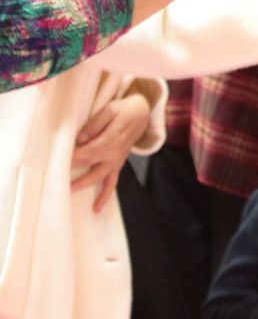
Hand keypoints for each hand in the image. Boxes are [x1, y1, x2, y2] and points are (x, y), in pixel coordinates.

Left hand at [71, 93, 151, 212]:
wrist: (141, 114)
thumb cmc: (123, 110)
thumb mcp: (110, 110)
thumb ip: (96, 124)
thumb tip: (81, 139)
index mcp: (112, 138)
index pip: (88, 150)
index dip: (74, 155)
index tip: (59, 157)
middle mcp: (114, 153)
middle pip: (89, 162)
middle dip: (72, 167)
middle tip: (55, 171)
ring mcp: (117, 160)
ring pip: (99, 176)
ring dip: (84, 183)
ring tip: (69, 190)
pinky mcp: (117, 164)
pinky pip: (112, 182)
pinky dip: (105, 195)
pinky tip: (97, 208)